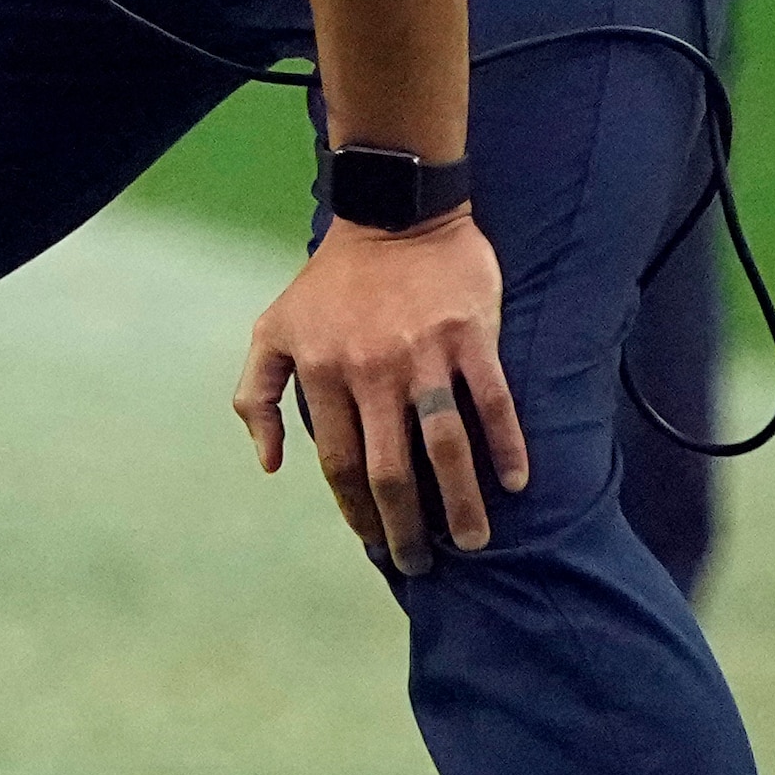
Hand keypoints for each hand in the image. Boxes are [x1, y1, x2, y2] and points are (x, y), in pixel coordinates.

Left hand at [232, 215, 525, 576]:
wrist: (394, 213)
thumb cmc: (331, 280)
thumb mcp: (272, 328)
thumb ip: (258, 394)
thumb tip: (269, 462)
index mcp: (324, 373)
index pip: (339, 463)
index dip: (356, 509)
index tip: (372, 538)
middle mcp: (373, 372)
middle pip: (391, 470)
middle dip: (405, 525)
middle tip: (420, 561)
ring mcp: (425, 356)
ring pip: (445, 447)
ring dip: (462, 502)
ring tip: (474, 541)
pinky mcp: (471, 337)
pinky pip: (492, 403)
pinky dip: (506, 445)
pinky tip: (516, 481)